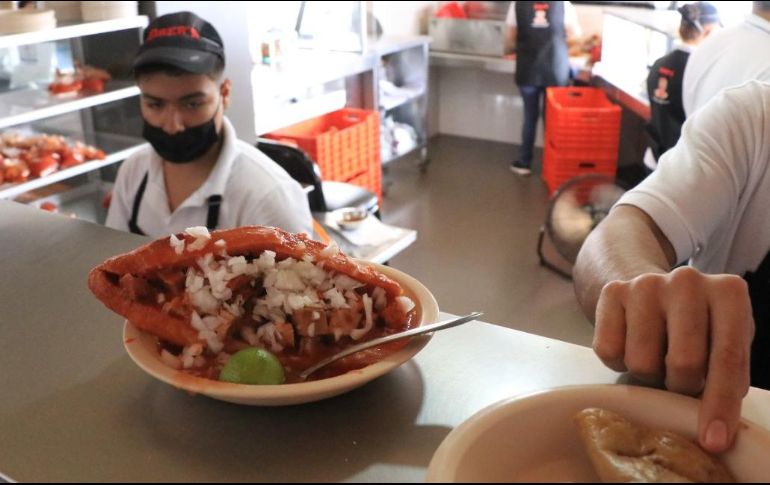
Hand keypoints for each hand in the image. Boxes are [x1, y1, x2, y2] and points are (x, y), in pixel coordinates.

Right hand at [593, 266, 753, 452]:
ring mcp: (646, 283)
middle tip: (680, 378)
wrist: (651, 288)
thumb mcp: (724, 341)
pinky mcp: (612, 292)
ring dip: (649, 374)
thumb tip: (716, 431)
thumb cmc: (697, 325)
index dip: (720, 404)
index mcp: (728, 292)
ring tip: (656, 356)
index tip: (714, 440)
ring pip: (642, 361)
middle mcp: (688, 280)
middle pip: (684, 363)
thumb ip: (728, 375)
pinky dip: (619, 361)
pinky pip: (608, 351)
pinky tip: (631, 343)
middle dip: (681, 386)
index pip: (727, 357)